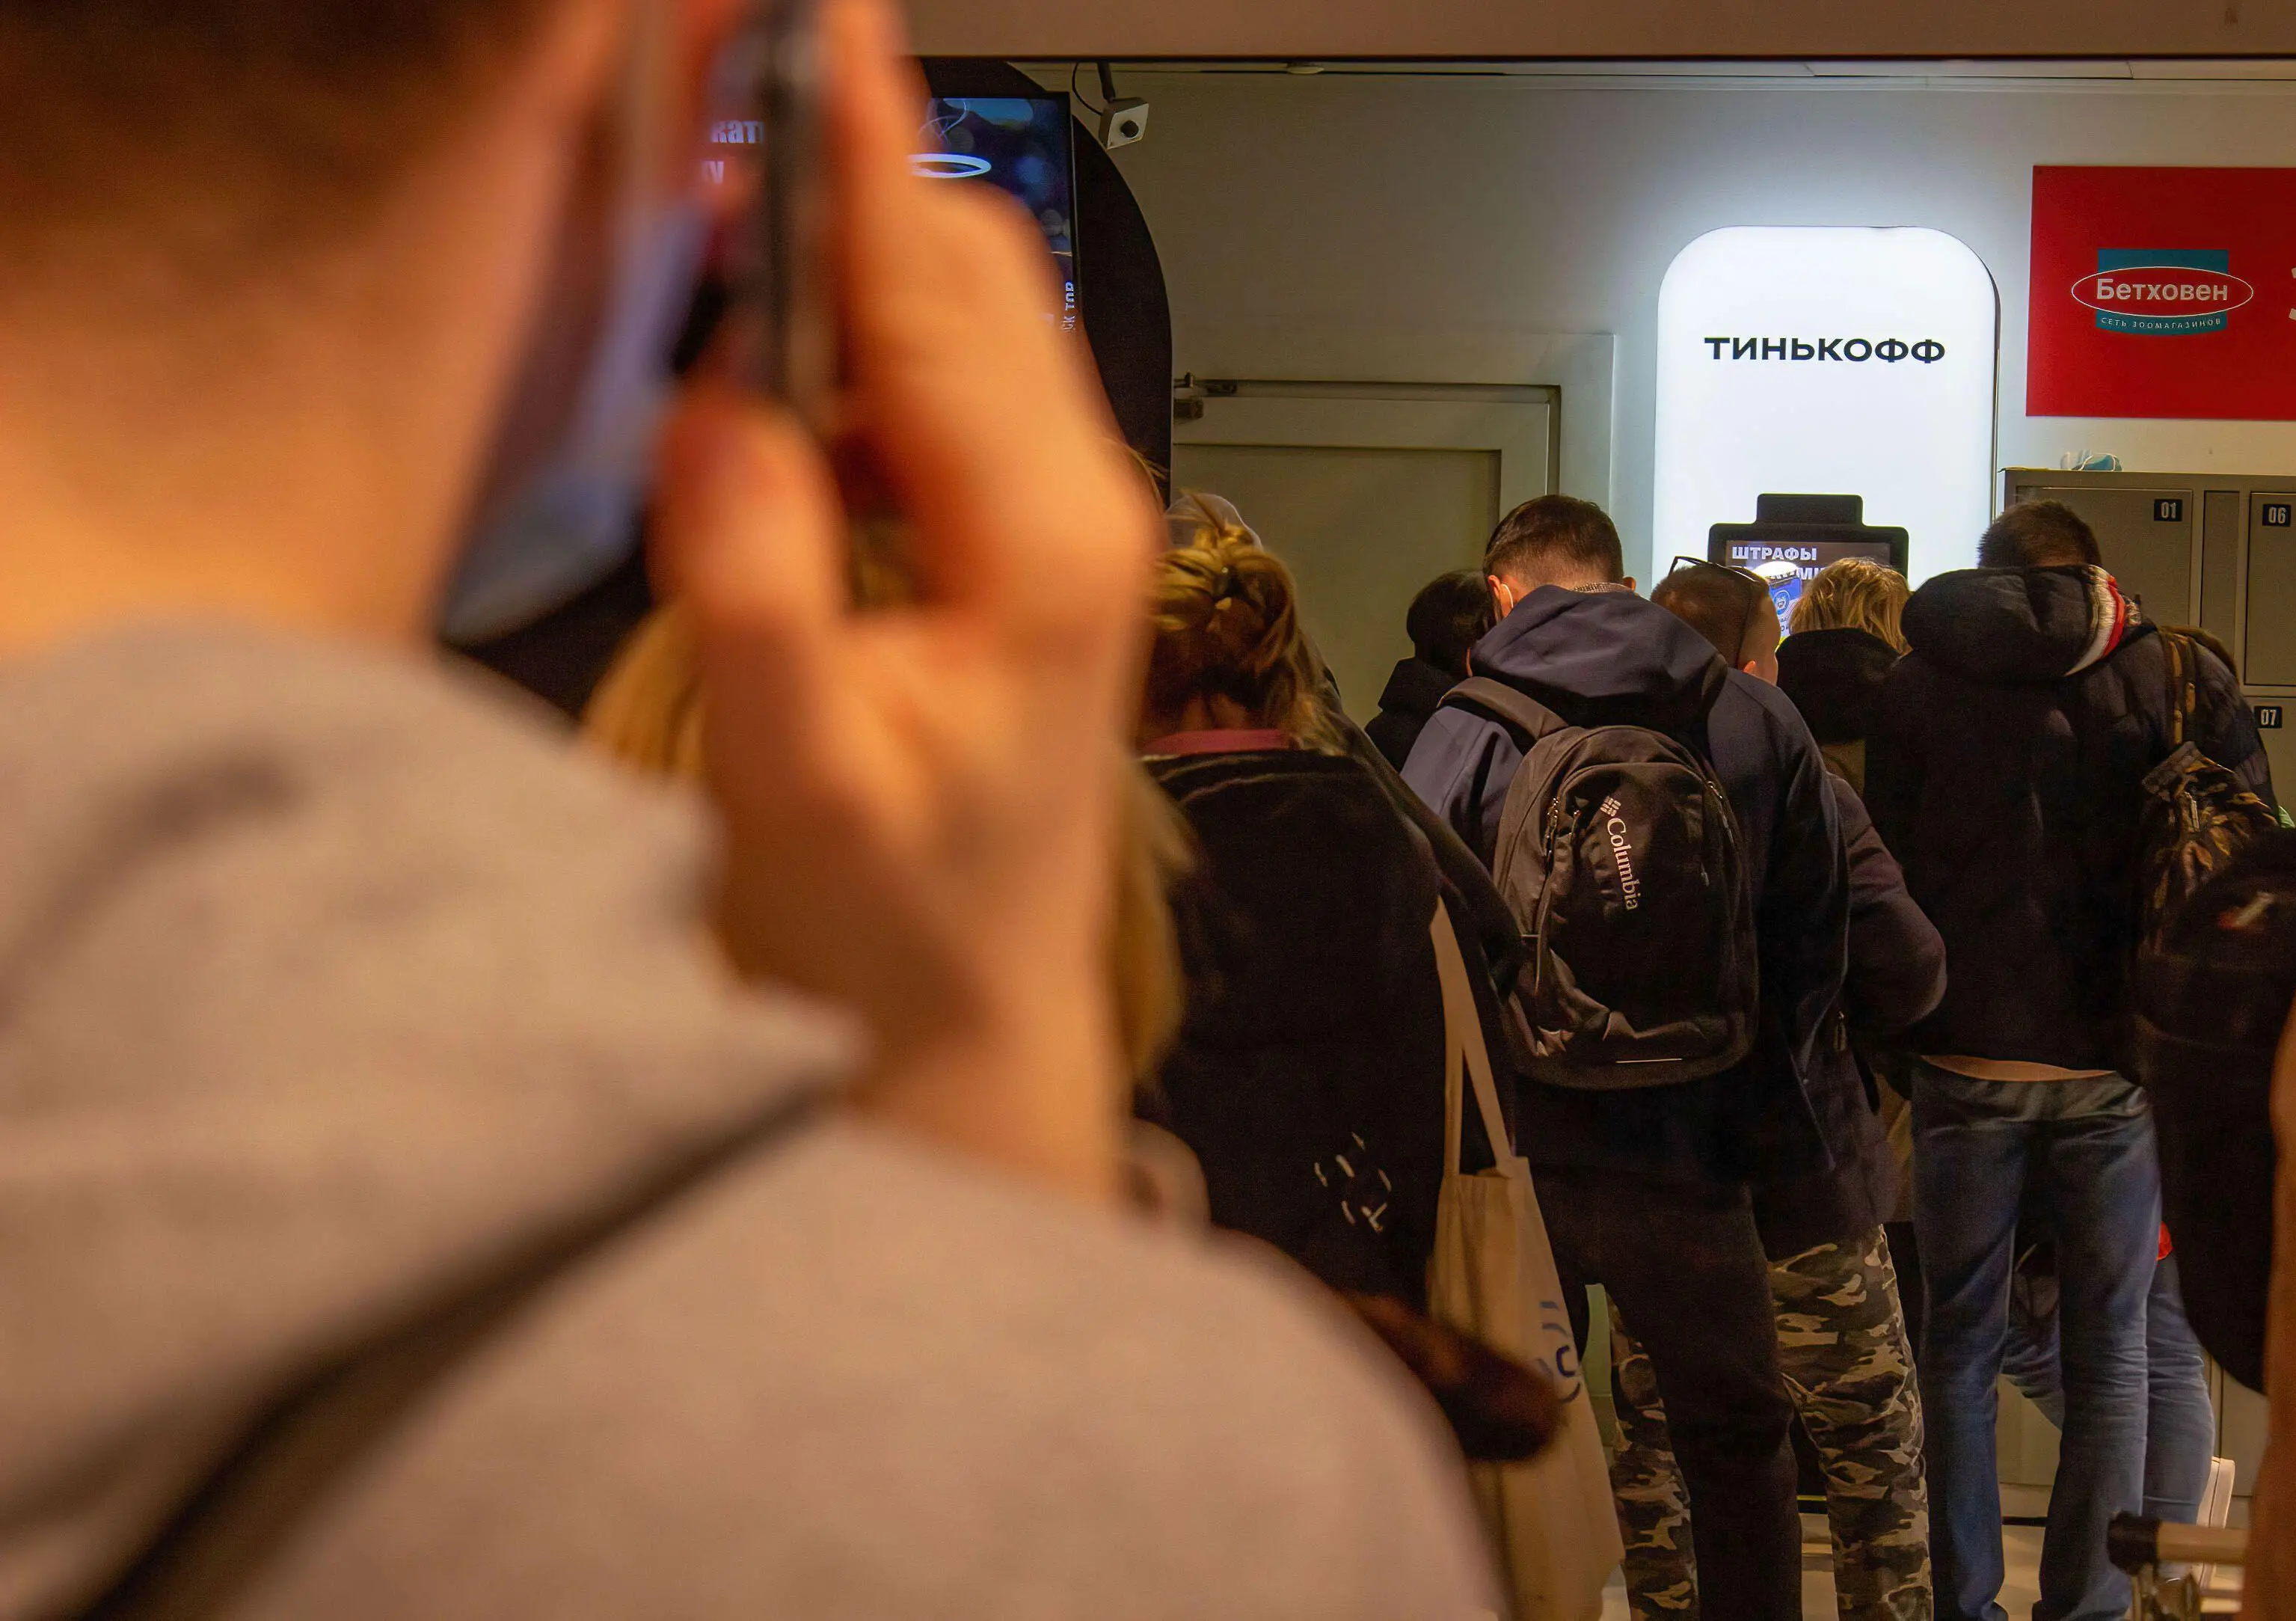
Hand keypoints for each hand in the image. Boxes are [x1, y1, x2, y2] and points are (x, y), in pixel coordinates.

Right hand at [652, 0, 1158, 1202]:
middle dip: (853, 177)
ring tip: (735, 211)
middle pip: (971, 275)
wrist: (971, 1030)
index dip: (859, 153)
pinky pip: (941, 393)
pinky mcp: (1017, 552)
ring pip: (962, 322)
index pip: (939, 301)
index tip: (805, 29)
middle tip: (731, 95)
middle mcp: (1076, 512)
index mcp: (1044, 547)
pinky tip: (778, 362)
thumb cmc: (896, 938)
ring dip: (852, 256)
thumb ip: (754, 587)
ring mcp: (1058, 528)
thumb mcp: (801, 779)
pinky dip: (858, 341)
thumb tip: (719, 409)